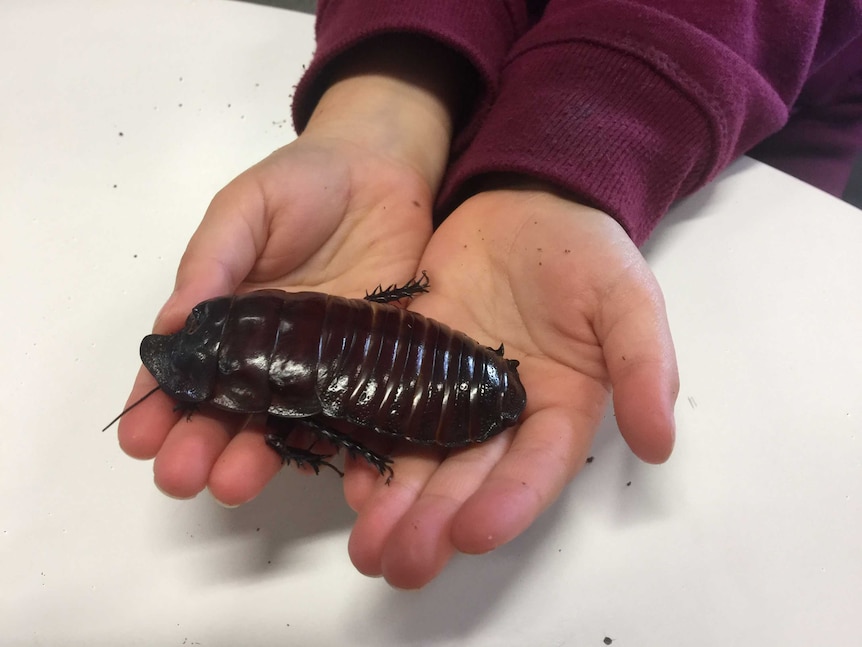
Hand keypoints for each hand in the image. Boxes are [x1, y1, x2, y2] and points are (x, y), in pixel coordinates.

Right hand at [116, 37, 467, 503]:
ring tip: (232, 483)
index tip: (139, 440)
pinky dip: (338, 443)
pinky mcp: (374, 364)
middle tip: (181, 476)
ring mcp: (324, 363)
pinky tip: (317, 468)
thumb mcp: (246, 209)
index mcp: (229, 315)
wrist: (385, 170)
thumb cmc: (305, 182)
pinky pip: (354, 411)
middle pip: (231, 408)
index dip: (160, 404)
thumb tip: (171, 325)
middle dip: (201, 444)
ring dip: (257, 456)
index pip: (188, 370)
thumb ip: (213, 261)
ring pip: (286, 422)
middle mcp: (272, 352)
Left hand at [341, 186, 678, 587]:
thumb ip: (644, 363)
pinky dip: (367, 445)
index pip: (536, 467)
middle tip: (401, 564)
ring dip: (396, 503)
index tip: (474, 533)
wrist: (526, 201)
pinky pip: (384, 409)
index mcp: (559, 407)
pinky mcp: (405, 361)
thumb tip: (659, 443)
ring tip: (367, 544)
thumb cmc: (585, 251)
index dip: (509, 502)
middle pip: (469, 477)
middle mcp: (500, 414)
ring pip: (422, 456)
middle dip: (437, 522)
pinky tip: (346, 477)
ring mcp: (447, 390)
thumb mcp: (627, 298)